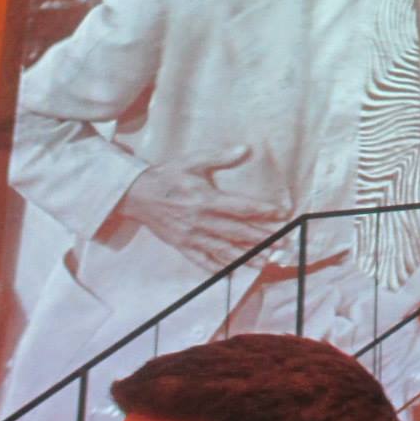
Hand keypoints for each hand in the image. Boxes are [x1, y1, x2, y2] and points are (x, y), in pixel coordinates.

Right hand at [117, 145, 268, 267]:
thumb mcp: (193, 161)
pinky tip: (233, 272)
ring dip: (246, 256)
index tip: (280, 213)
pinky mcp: (182, 245)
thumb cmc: (168, 176)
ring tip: (265, 261)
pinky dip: (218, 268)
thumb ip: (220, 157)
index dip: (262, 211)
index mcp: (205, 199)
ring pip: (223, 250)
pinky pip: (202, 260)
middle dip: (262, 238)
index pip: (240, 207)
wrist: (136, 195)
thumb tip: (245, 148)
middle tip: (283, 242)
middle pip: (237, 232)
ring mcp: (191, 236)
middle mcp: (200, 221)